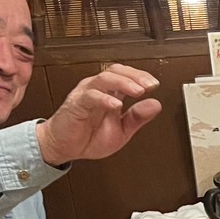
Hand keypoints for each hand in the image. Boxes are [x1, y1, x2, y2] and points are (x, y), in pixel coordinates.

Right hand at [36, 64, 161, 165]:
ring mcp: (86, 94)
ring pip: (104, 79)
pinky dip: (104, 98)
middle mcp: (97, 89)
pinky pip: (90, 96)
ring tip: (138, 91)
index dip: (141, 76)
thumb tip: (155, 105)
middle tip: (150, 85)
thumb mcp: (121, 131)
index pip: (126, 75)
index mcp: (109, 93)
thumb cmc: (88, 136)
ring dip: (123, 83)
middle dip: (135, 76)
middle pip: (116, 71)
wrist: (63, 147)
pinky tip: (116, 104)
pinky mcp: (76, 104)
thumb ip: (137, 117)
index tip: (155, 84)